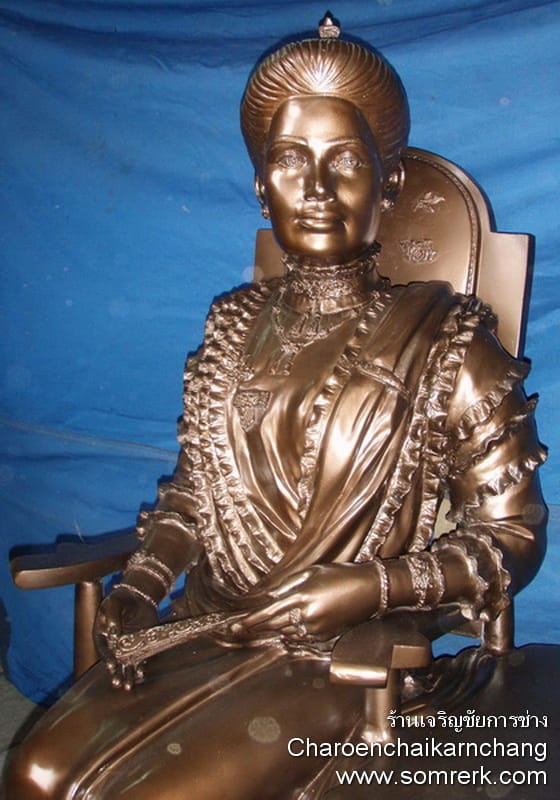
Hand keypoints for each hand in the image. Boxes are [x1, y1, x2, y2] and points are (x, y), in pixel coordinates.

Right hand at [94, 586, 158, 689]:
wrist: (138, 596)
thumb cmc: (121, 598)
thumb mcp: (113, 603)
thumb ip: (112, 617)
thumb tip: (114, 633)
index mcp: (102, 634)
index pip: (103, 648)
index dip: (107, 658)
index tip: (112, 665)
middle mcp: (114, 644)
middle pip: (114, 661)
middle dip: (116, 673)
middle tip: (118, 683)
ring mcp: (127, 645)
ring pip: (126, 663)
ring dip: (127, 675)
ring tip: (128, 687)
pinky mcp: (140, 644)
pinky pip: (139, 657)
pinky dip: (140, 666)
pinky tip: (141, 674)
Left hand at [234, 563, 379, 641]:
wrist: (370, 589)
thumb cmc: (341, 574)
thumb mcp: (312, 572)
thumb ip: (288, 585)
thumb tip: (268, 596)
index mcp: (302, 596)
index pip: (269, 612)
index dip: (251, 620)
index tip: (236, 625)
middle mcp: (307, 615)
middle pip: (274, 626)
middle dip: (257, 627)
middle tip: (239, 629)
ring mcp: (317, 628)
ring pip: (287, 634)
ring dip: (274, 630)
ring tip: (263, 626)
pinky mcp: (326, 636)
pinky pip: (301, 639)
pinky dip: (291, 635)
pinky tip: (287, 629)